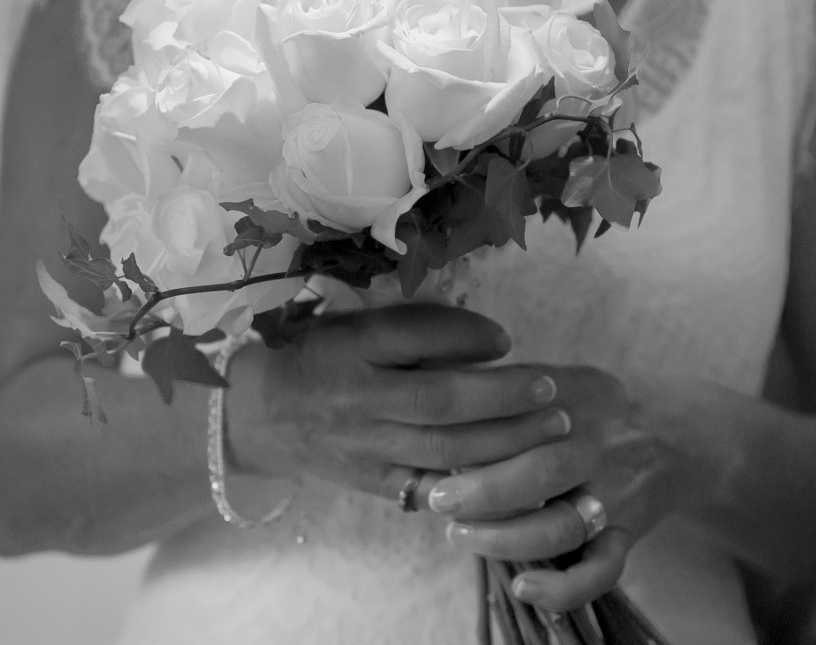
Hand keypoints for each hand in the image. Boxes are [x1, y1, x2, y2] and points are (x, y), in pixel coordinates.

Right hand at [222, 304, 572, 507]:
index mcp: (353, 347)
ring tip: (550, 428)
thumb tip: (493, 342)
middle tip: (553, 390)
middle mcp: (358, 398)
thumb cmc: (320, 354)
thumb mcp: (357, 324)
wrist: (261, 414)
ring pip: (444, 451)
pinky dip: (476, 485)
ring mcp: (365, 447)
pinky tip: (516, 476)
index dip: (467, 336)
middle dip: (505, 398)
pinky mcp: (372, 483)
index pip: (414, 334)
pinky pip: (430, 490)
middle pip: (440, 400)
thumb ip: (418, 327)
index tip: (508, 339)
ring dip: (506, 441)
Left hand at [429, 365, 735, 608]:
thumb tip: (437, 385)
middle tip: (437, 498)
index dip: (473, 433)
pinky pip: (602, 570)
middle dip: (483, 491)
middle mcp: (597, 447)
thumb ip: (508, 385)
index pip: (521, 417)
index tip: (431, 445)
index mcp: (574, 402)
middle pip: (541, 472)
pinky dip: (564, 587)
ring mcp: (614, 495)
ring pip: (561, 527)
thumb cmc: (596, 406)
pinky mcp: (626, 534)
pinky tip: (523, 587)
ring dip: (504, 538)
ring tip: (459, 536)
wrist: (678, 433)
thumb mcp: (561, 377)